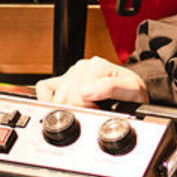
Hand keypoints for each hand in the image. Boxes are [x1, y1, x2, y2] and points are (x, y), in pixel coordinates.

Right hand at [35, 57, 149, 107]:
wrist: (132, 92)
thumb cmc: (132, 92)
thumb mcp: (132, 90)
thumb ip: (111, 88)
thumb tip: (85, 92)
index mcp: (98, 66)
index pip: (79, 93)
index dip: (88, 108)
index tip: (98, 110)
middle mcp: (82, 67)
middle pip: (66, 95)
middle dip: (78, 109)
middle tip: (92, 111)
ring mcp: (71, 72)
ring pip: (56, 94)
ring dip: (67, 106)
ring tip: (83, 108)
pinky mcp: (62, 80)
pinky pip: (44, 87)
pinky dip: (46, 98)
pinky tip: (60, 106)